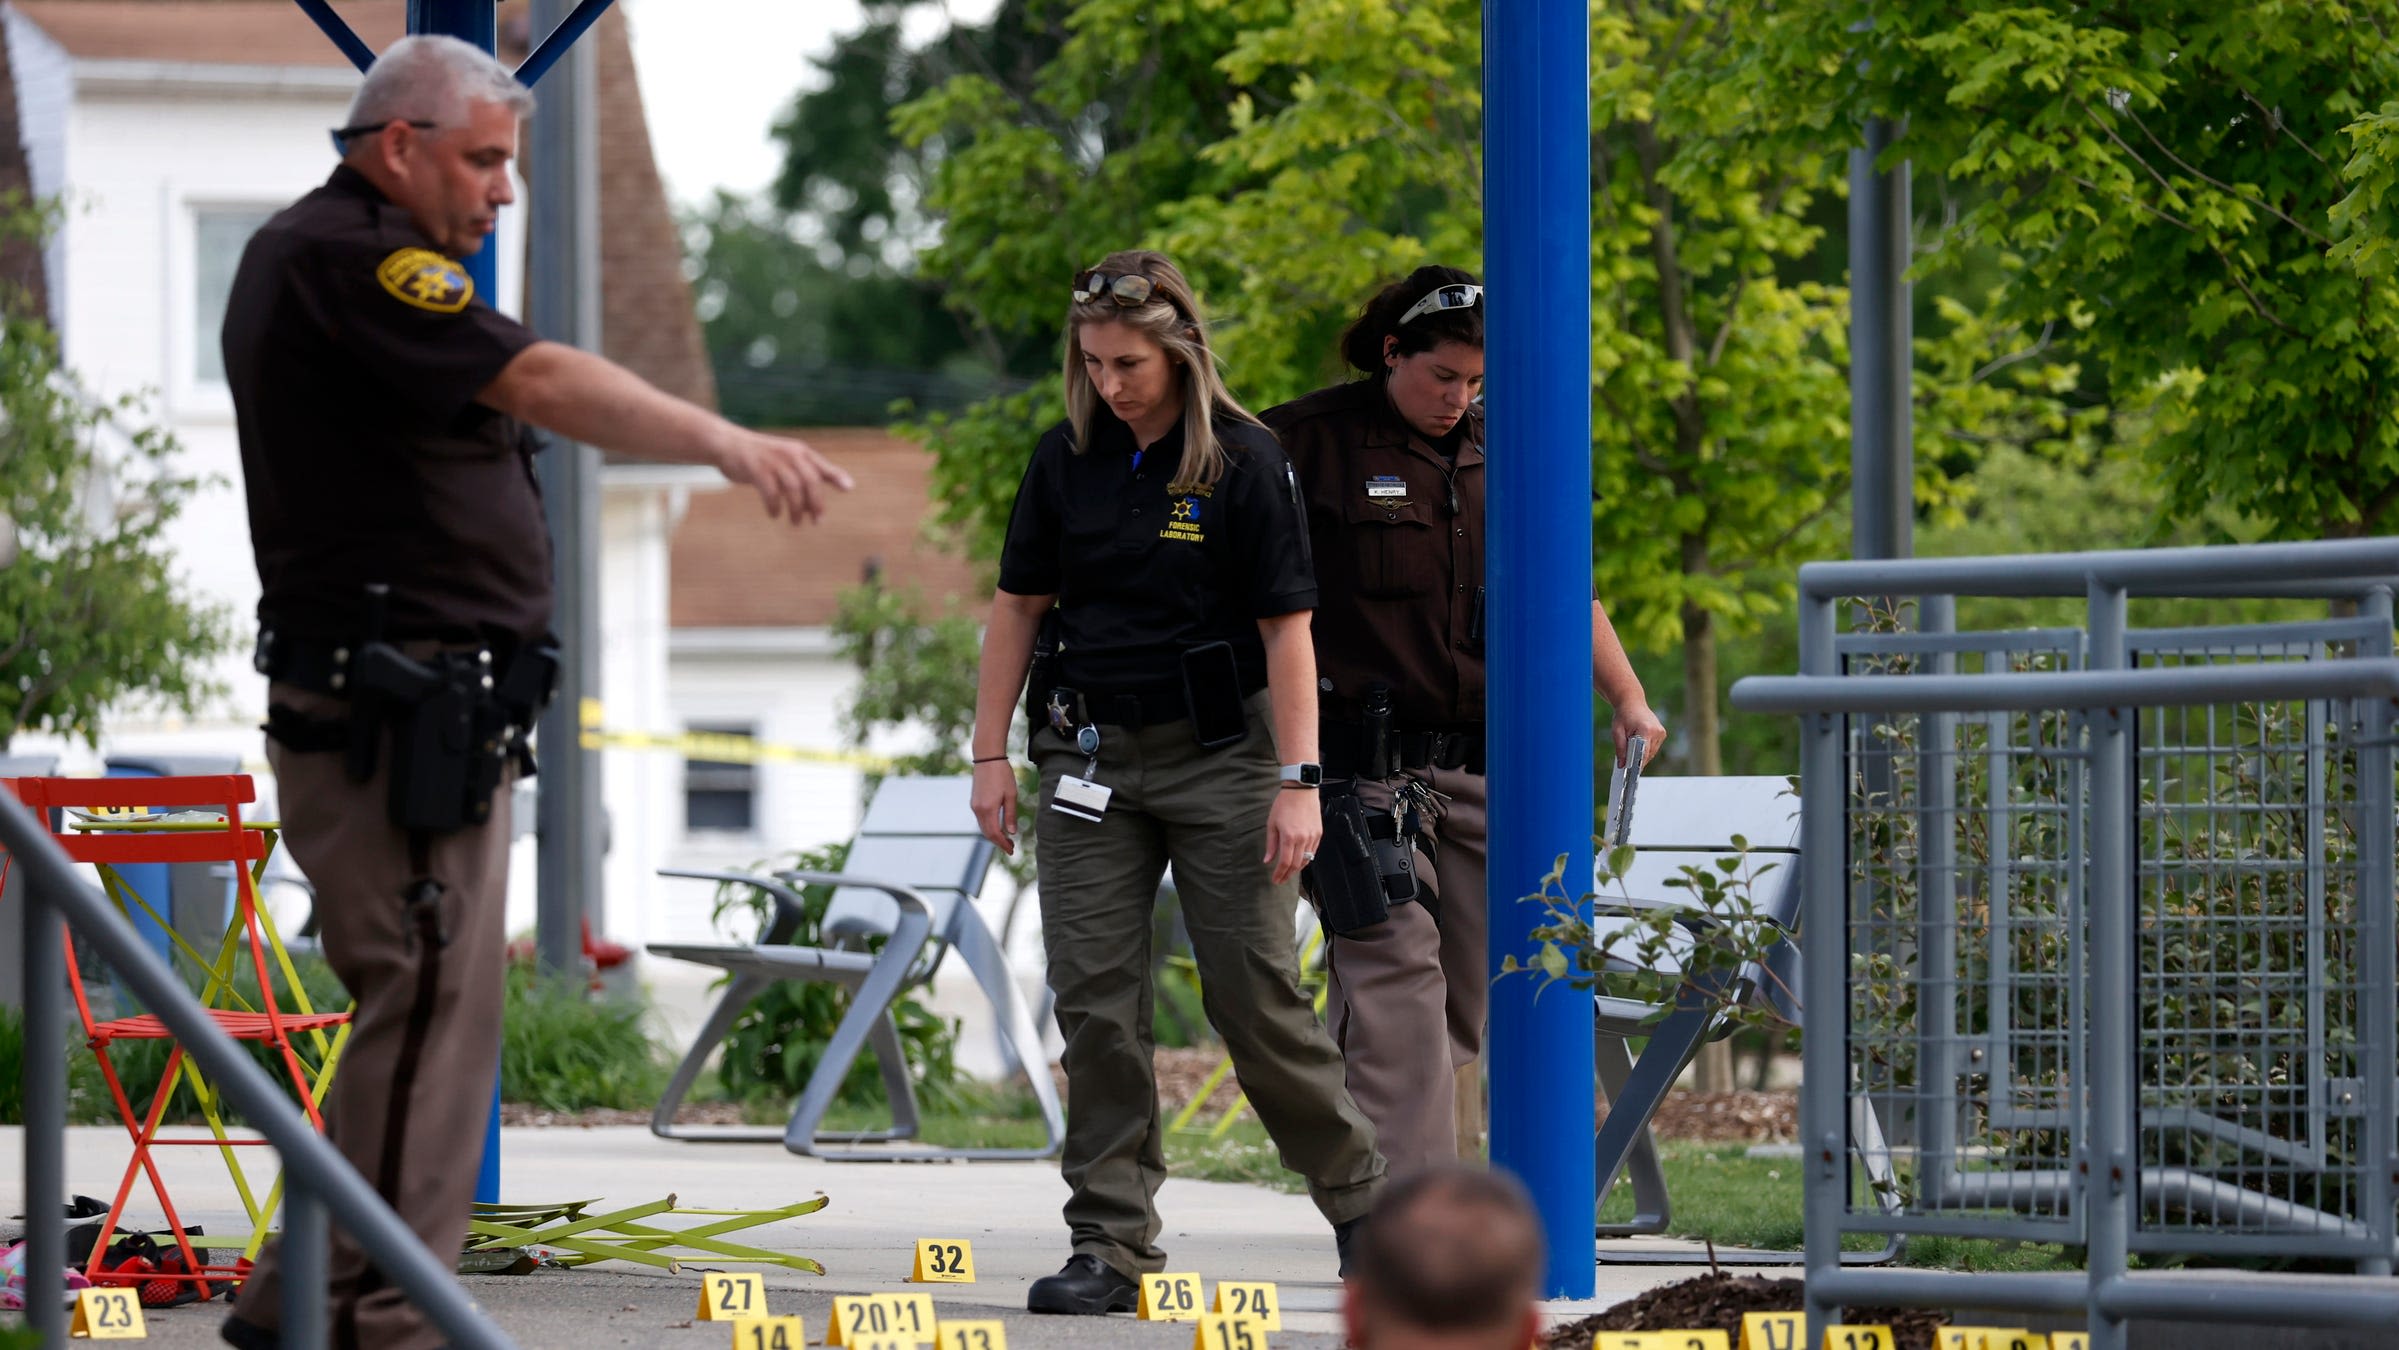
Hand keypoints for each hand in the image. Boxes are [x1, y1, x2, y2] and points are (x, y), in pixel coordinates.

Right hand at [716, 429, 853, 524]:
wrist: (728, 444)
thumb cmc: (761, 458)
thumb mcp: (785, 463)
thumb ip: (802, 482)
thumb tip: (815, 510)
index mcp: (799, 452)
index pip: (821, 466)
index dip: (836, 476)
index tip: (849, 488)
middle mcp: (789, 454)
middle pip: (810, 480)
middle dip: (816, 503)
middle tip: (817, 521)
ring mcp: (773, 461)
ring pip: (793, 488)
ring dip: (797, 509)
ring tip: (796, 522)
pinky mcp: (756, 468)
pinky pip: (771, 491)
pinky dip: (775, 506)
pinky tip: (775, 514)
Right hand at [971, 760, 1019, 854]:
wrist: (987, 758)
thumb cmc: (1002, 774)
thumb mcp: (1011, 795)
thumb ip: (1010, 815)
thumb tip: (1011, 833)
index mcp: (988, 809)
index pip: (995, 834)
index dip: (1003, 844)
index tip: (1011, 851)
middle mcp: (978, 810)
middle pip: (987, 833)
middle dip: (998, 842)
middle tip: (1010, 848)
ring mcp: (974, 806)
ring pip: (983, 827)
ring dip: (993, 835)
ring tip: (1006, 839)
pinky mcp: (974, 802)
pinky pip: (981, 820)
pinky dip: (989, 827)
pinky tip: (998, 827)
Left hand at [1263, 788, 1322, 885]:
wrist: (1301, 791)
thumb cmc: (1284, 805)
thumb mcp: (1272, 824)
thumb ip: (1271, 844)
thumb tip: (1268, 861)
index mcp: (1289, 837)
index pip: (1285, 863)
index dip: (1280, 874)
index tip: (1275, 880)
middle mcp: (1303, 839)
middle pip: (1297, 865)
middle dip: (1288, 875)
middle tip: (1281, 880)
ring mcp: (1313, 836)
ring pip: (1307, 860)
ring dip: (1297, 868)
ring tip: (1289, 872)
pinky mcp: (1319, 833)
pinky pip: (1313, 852)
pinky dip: (1306, 859)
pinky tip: (1299, 860)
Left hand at [1613, 703, 1666, 766]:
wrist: (1632, 703)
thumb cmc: (1623, 716)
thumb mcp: (1617, 732)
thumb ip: (1620, 749)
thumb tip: (1622, 765)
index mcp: (1646, 729)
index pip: (1643, 752)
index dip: (1636, 764)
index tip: (1630, 773)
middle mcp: (1656, 731)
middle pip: (1648, 754)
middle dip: (1638, 761)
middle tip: (1628, 769)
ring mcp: (1661, 732)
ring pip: (1652, 752)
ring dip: (1642, 756)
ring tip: (1632, 757)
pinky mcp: (1662, 733)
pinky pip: (1654, 747)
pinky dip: (1646, 750)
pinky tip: (1638, 749)